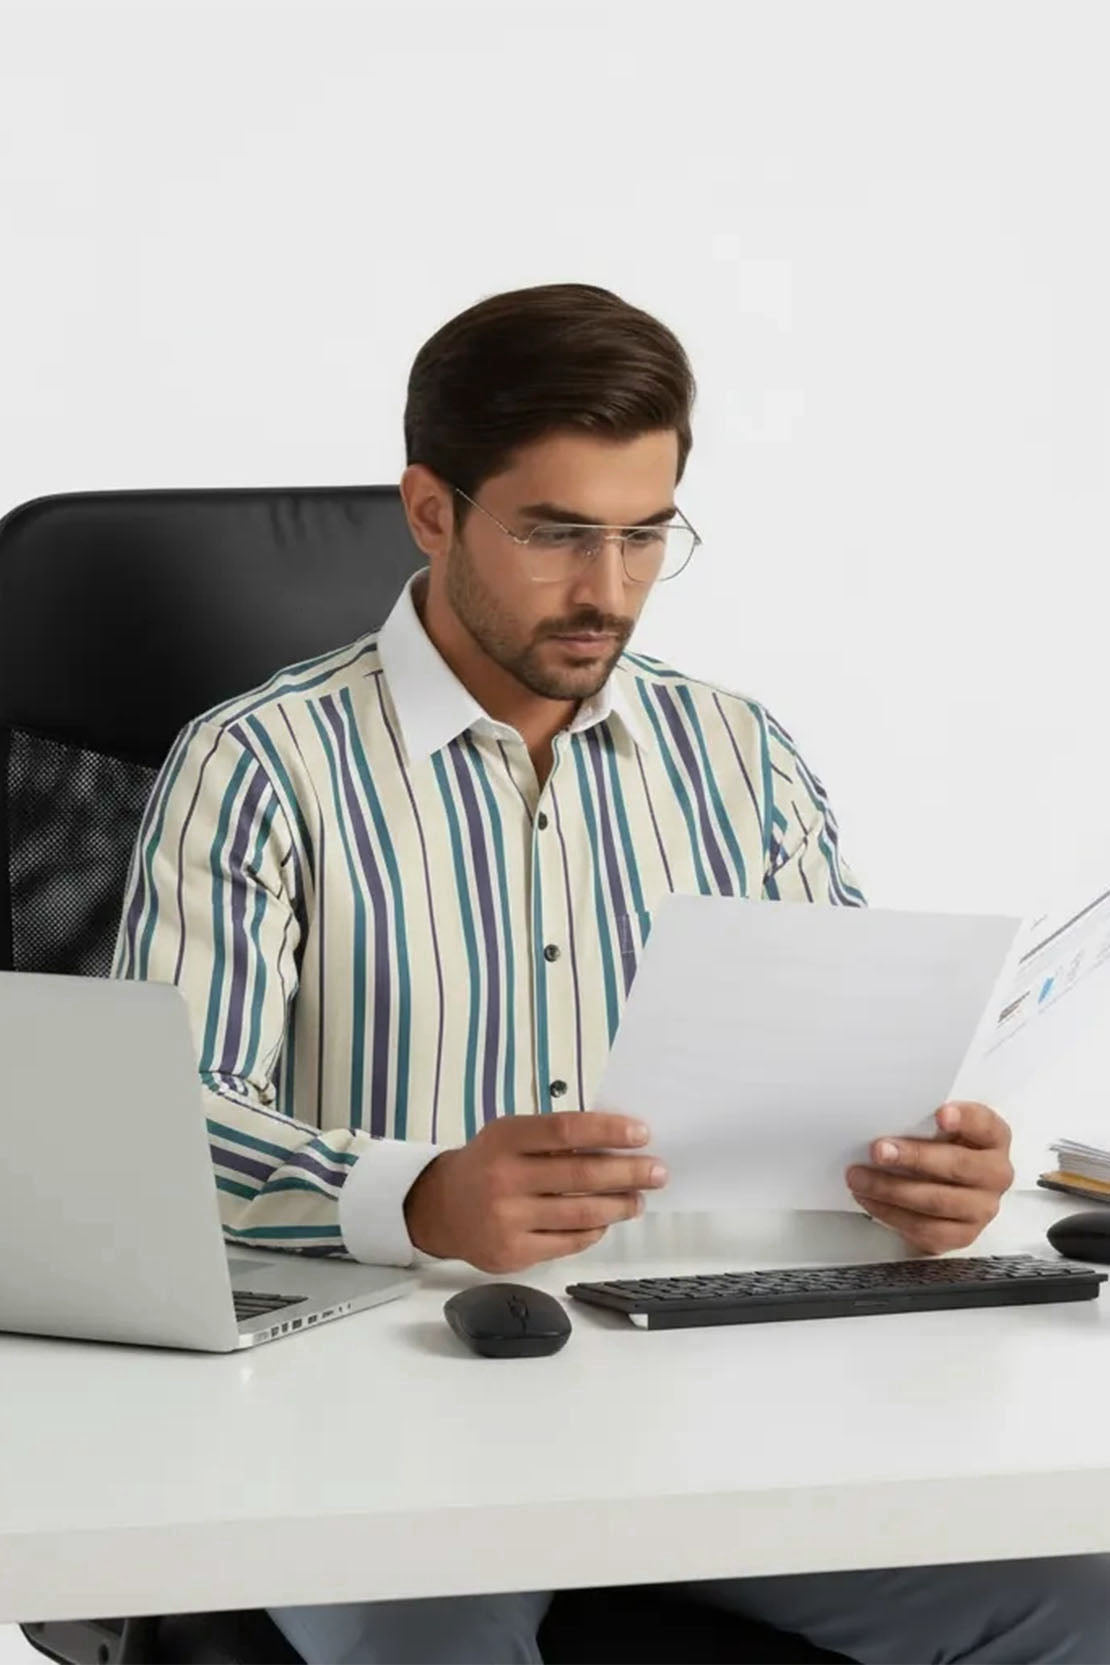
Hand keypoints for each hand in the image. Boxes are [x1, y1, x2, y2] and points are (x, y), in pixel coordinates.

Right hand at [403, 1111, 667, 1272]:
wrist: (440, 1209)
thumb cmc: (488, 1163)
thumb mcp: (508, 1136)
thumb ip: (552, 1137)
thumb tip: (616, 1142)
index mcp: (505, 1139)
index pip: (566, 1130)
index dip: (608, 1131)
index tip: (642, 1134)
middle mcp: (503, 1179)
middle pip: (580, 1176)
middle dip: (627, 1173)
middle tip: (657, 1172)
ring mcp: (507, 1220)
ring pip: (580, 1214)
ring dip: (619, 1206)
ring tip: (639, 1200)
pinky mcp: (512, 1253)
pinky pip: (567, 1243)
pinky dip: (594, 1231)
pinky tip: (607, 1221)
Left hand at [845, 1100, 1014, 1254]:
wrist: (949, 1187)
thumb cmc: (941, 1148)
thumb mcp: (938, 1127)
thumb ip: (924, 1120)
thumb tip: (885, 1118)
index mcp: (994, 1138)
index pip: (985, 1124)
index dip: (964, 1119)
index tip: (940, 1114)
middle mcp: (995, 1174)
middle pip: (957, 1166)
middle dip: (913, 1157)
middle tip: (879, 1150)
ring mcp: (982, 1208)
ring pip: (936, 1201)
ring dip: (891, 1189)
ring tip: (860, 1178)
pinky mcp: (963, 1235)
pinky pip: (926, 1229)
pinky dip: (892, 1215)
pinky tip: (870, 1200)